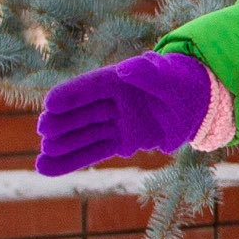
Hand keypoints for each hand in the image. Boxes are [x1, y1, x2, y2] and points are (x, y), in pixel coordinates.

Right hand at [35, 52, 211, 176]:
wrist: (196, 103)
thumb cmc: (181, 83)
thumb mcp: (170, 76)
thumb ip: (149, 74)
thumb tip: (125, 70)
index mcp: (117, 81)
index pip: (90, 87)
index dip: (71, 95)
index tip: (51, 103)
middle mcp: (110, 103)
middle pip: (82, 114)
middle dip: (62, 122)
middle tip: (44, 131)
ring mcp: (114, 123)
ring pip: (84, 136)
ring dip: (62, 147)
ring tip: (42, 158)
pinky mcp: (121, 142)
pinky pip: (94, 152)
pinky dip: (72, 161)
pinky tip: (45, 169)